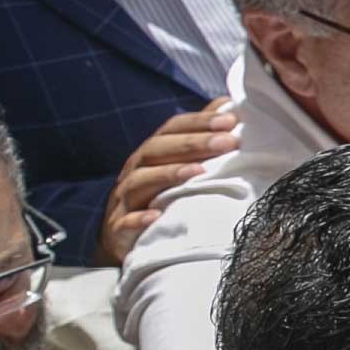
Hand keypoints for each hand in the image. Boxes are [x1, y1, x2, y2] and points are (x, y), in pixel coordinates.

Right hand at [100, 100, 238, 262]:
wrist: (122, 241)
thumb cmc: (158, 196)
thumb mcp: (177, 166)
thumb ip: (200, 138)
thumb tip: (229, 108)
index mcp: (150, 154)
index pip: (171, 129)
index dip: (199, 122)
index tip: (231, 120)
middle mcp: (135, 171)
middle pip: (157, 151)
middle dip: (192, 144)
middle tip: (228, 141)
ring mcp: (123, 201)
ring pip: (139, 182)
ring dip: (168, 174)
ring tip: (199, 172)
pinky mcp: (118, 230)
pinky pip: (125, 223)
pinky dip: (139, 218)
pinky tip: (156, 216)